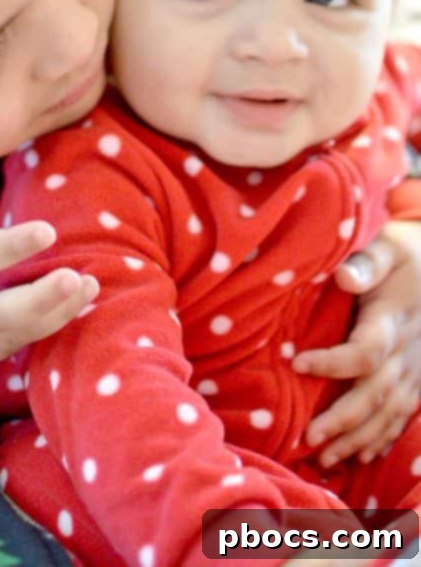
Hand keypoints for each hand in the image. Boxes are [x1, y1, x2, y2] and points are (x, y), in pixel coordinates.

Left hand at [293, 220, 420, 466]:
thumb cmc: (409, 254)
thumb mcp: (390, 246)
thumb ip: (368, 263)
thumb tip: (344, 277)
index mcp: (393, 321)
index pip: (365, 352)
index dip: (332, 362)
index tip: (297, 363)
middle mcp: (407, 353)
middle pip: (375, 395)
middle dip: (342, 421)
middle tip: (309, 439)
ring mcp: (417, 370)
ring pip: (389, 413)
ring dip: (358, 439)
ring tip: (325, 459)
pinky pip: (404, 415)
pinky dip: (384, 438)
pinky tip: (363, 455)